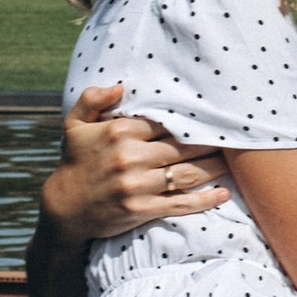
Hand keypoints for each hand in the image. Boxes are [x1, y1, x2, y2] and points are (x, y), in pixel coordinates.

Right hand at [38, 82, 231, 244]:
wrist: (64, 208)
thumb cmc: (75, 161)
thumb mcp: (74, 124)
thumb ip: (92, 99)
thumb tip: (120, 86)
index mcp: (118, 131)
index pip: (165, 121)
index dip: (191, 119)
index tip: (212, 116)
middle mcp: (130, 157)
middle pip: (182, 146)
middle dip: (209, 142)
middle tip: (232, 138)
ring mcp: (137, 186)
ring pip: (187, 173)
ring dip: (214, 167)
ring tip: (233, 161)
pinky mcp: (142, 210)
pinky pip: (180, 204)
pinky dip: (205, 200)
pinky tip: (223, 193)